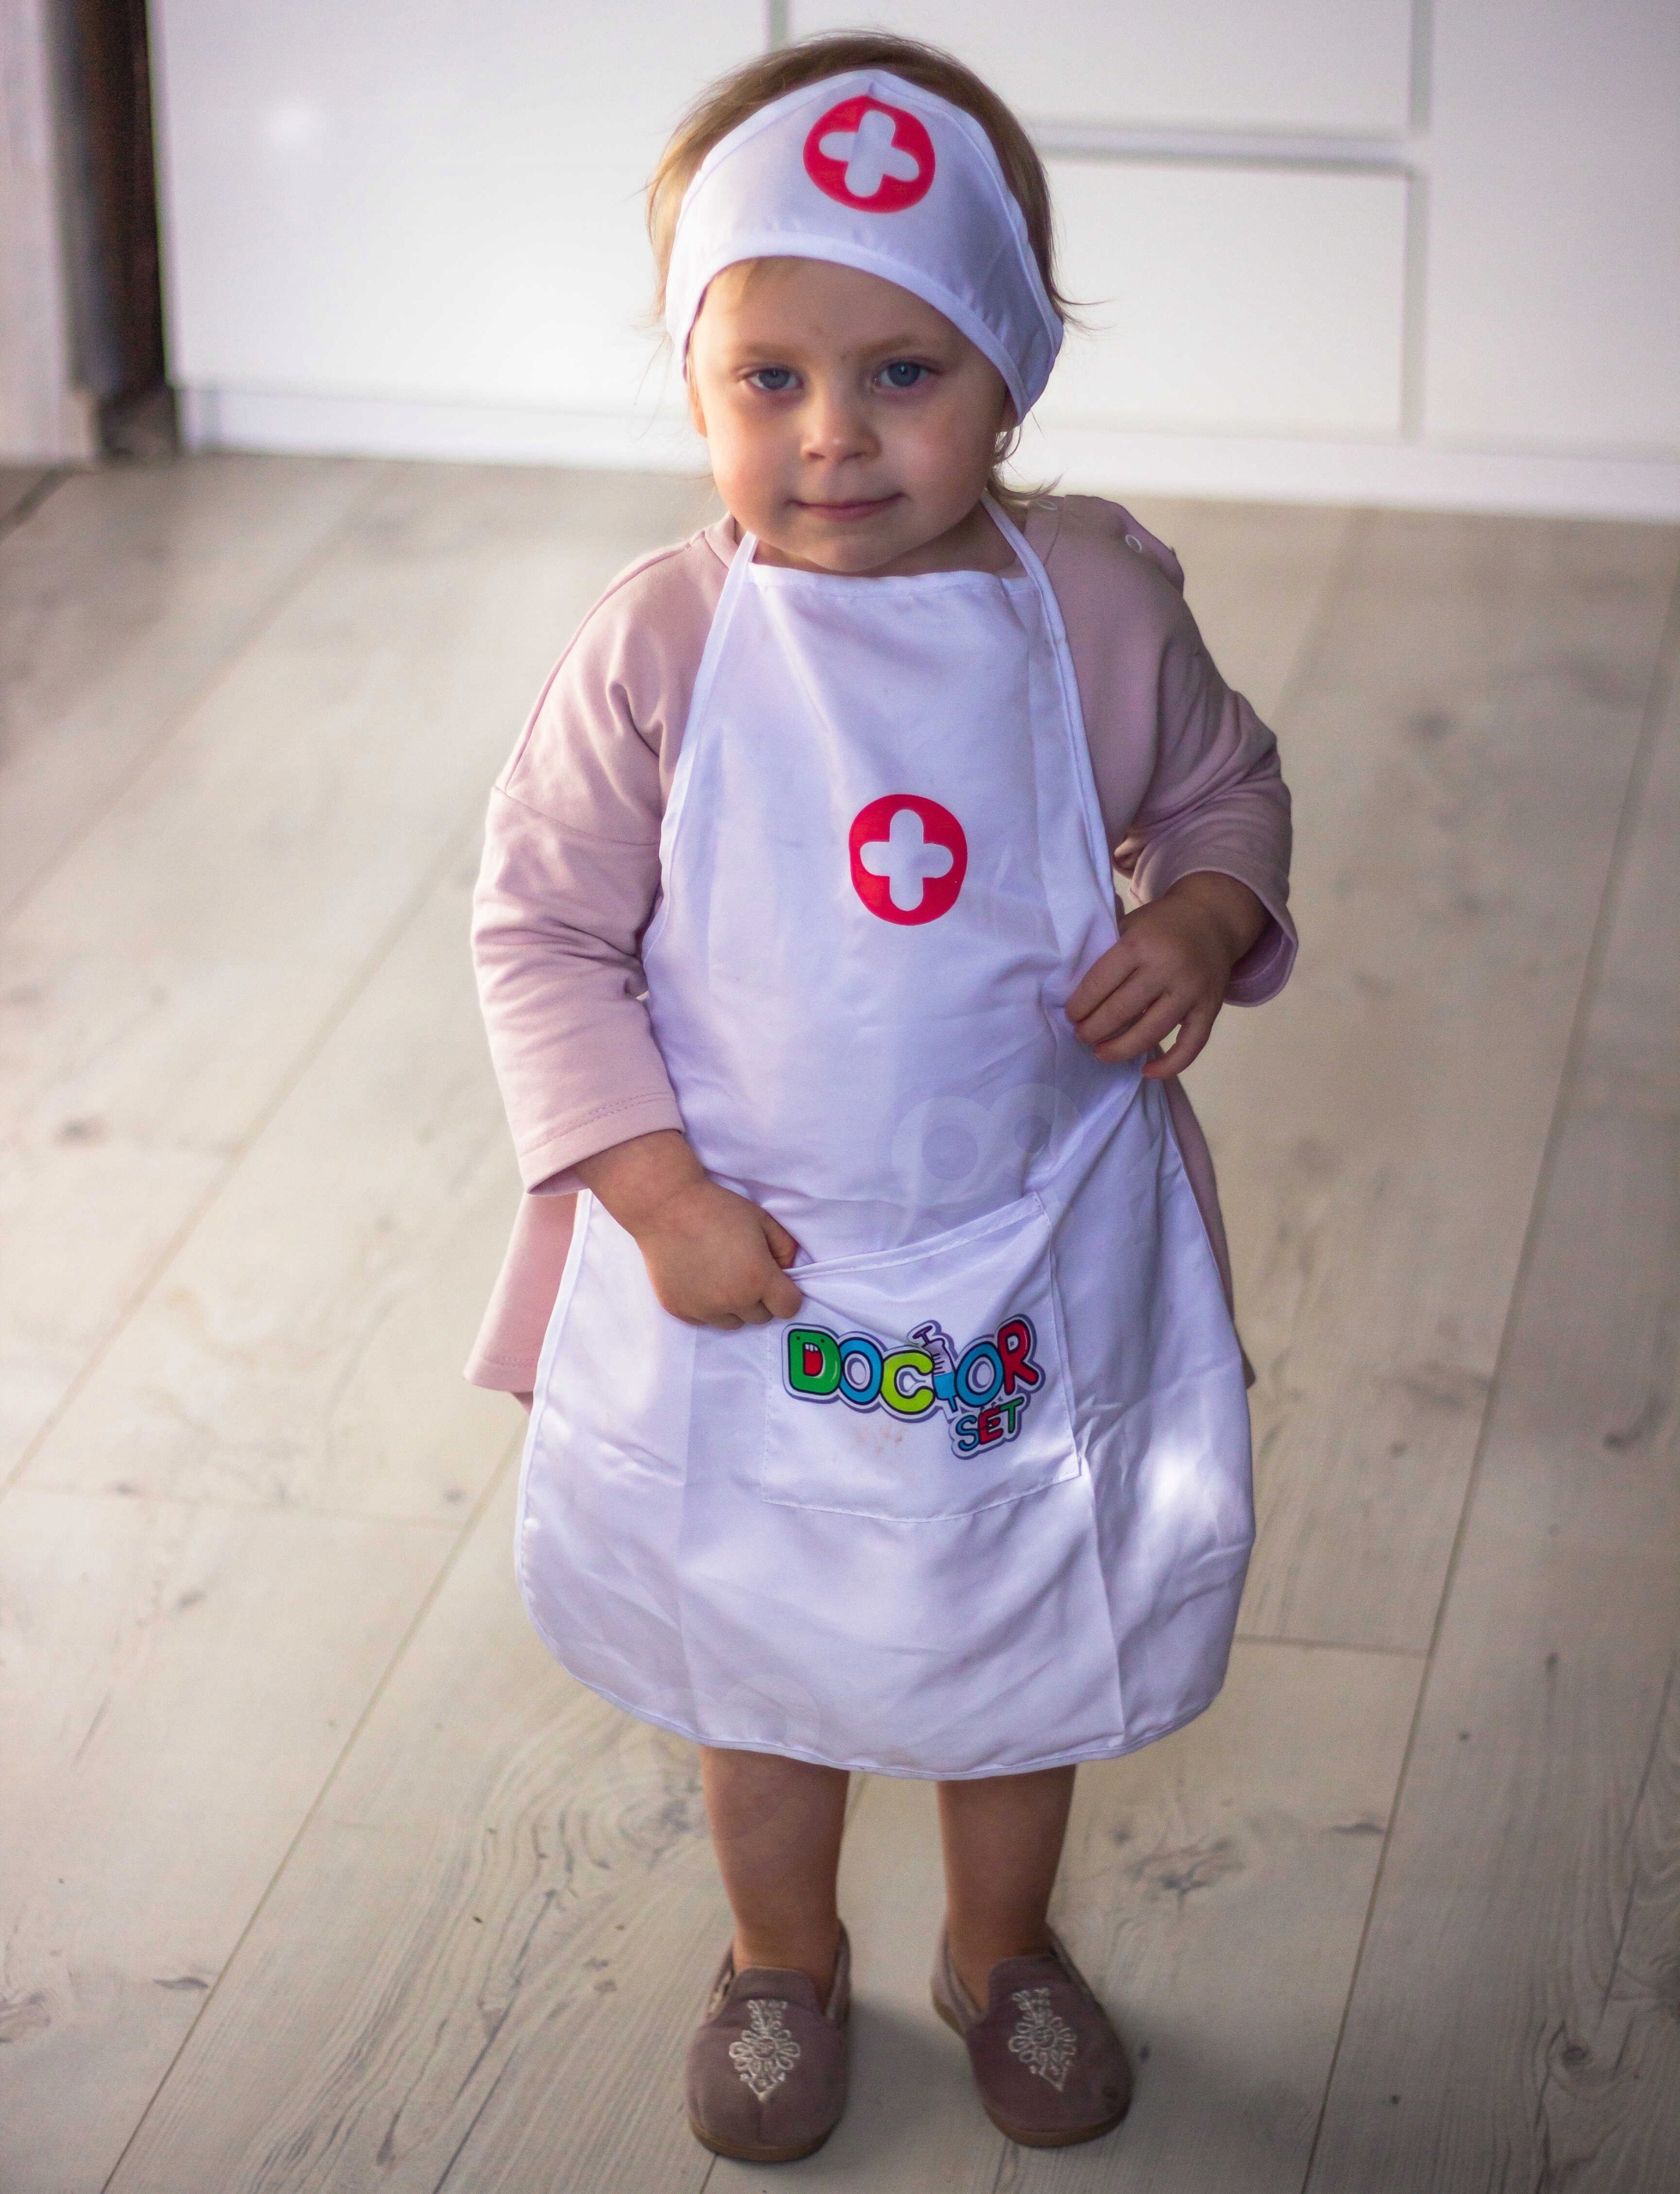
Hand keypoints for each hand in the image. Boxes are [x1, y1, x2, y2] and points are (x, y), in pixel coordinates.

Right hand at [575, 1130, 801, 1328]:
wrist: (666, 1207)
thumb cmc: (718, 1207)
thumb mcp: (762, 1219)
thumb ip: (785, 1247)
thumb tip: (787, 1270)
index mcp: (758, 1279)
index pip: (788, 1308)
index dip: (787, 1294)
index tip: (777, 1280)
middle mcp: (732, 1301)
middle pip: (761, 1317)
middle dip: (760, 1299)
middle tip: (746, 1272)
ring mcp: (703, 1309)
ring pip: (733, 1323)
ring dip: (734, 1307)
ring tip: (722, 1278)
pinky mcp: (679, 1310)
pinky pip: (704, 1320)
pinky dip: (707, 1307)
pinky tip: (700, 1281)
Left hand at [1066, 872, 1265, 1079]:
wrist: (1213, 917)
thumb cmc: (1162, 923)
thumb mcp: (1131, 925)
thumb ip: (1108, 953)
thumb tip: (1077, 992)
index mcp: (1140, 944)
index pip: (1101, 982)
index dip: (1081, 1005)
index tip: (1071, 1016)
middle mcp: (1167, 967)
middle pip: (1122, 1010)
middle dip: (1094, 1029)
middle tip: (1081, 1037)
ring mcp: (1192, 990)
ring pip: (1152, 1032)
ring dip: (1121, 1049)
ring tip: (1101, 1053)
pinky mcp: (1211, 1007)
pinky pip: (1191, 1045)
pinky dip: (1170, 1065)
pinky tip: (1147, 1071)